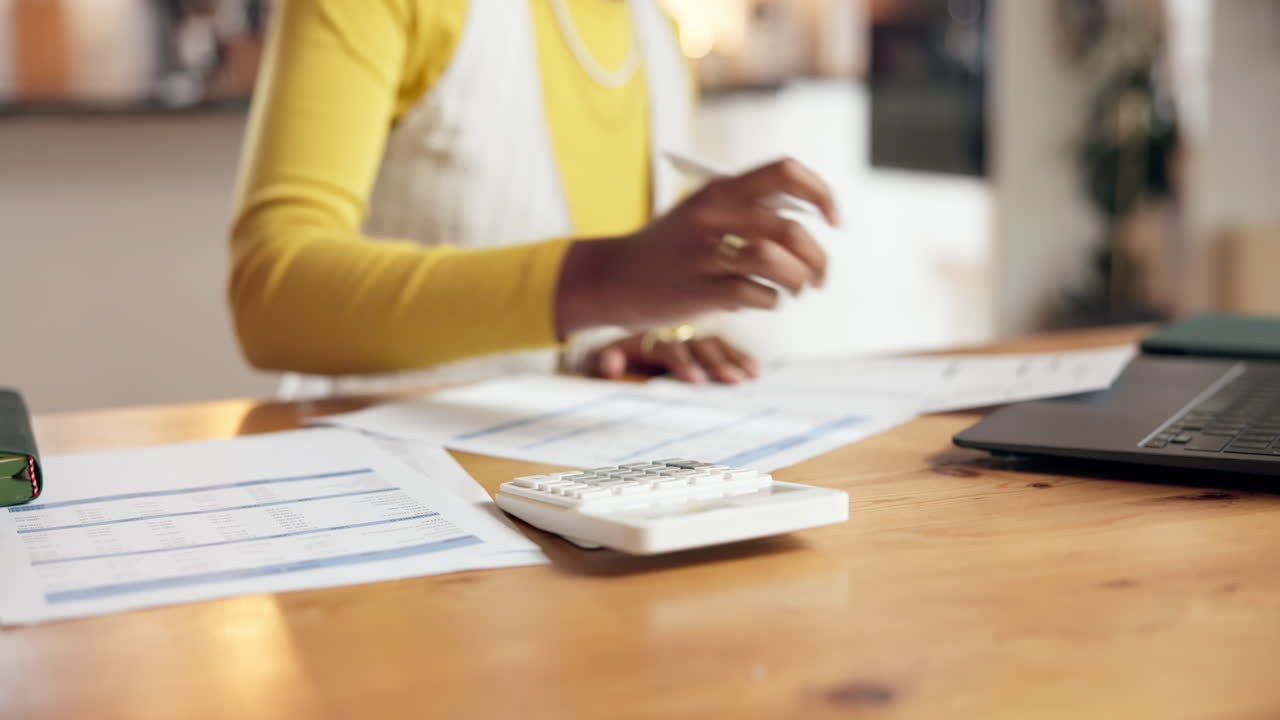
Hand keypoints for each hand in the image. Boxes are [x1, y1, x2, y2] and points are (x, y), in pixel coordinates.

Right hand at [556, 158, 838, 336]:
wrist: (614, 278)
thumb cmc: (669, 248)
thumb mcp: (703, 212)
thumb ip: (749, 209)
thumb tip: (808, 216)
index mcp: (720, 190)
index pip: (786, 172)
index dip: (821, 193)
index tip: (835, 219)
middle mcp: (714, 216)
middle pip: (789, 227)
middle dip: (817, 256)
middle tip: (819, 275)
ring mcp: (706, 254)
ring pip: (777, 261)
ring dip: (798, 280)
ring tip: (795, 290)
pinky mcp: (700, 290)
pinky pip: (756, 294)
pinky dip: (770, 300)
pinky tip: (764, 300)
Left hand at [588, 333, 759, 384]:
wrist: (618, 319)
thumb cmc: (614, 351)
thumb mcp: (604, 355)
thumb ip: (606, 361)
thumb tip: (610, 367)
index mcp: (649, 337)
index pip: (668, 348)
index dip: (682, 363)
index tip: (695, 380)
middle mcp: (673, 332)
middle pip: (699, 345)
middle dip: (715, 363)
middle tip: (732, 381)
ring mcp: (690, 334)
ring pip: (716, 343)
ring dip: (734, 359)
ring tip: (750, 377)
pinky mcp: (702, 340)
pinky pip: (725, 346)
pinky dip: (740, 357)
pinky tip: (757, 370)